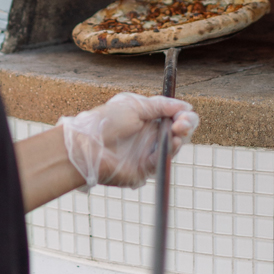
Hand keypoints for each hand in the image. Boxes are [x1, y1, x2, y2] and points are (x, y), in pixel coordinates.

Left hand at [59, 92, 198, 188]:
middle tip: (184, 123)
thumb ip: (160, 105)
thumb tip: (185, 105)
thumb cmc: (105, 122)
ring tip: (178, 131)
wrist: (87, 146)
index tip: (185, 113)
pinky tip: (173, 142)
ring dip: (180, 138)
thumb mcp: (133, 106)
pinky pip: (162, 161)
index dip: (182, 114)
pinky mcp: (144, 169)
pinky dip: (169, 152)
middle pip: (177, 131)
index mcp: (146, 117)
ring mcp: (147, 152)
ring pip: (173, 146)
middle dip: (186, 125)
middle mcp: (148, 135)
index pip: (172, 115)